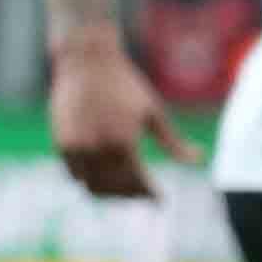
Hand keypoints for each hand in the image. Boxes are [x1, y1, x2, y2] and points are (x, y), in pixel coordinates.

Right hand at [47, 29, 201, 201]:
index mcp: (123, 142)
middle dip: (132, 196)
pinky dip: (90, 181)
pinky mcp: (61, 142)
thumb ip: (174, 142)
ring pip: (93, 187)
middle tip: (144, 196)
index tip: (160, 201)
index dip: (150, 195)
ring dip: (110, 193)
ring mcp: (76, 147)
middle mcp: (97, 148)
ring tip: (125, 190)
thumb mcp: (155, 112)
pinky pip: (75, 175)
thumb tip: (200, 159)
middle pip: (115, 189)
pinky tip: (104, 177)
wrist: (86, 60)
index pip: (138, 183)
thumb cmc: (126, 84)